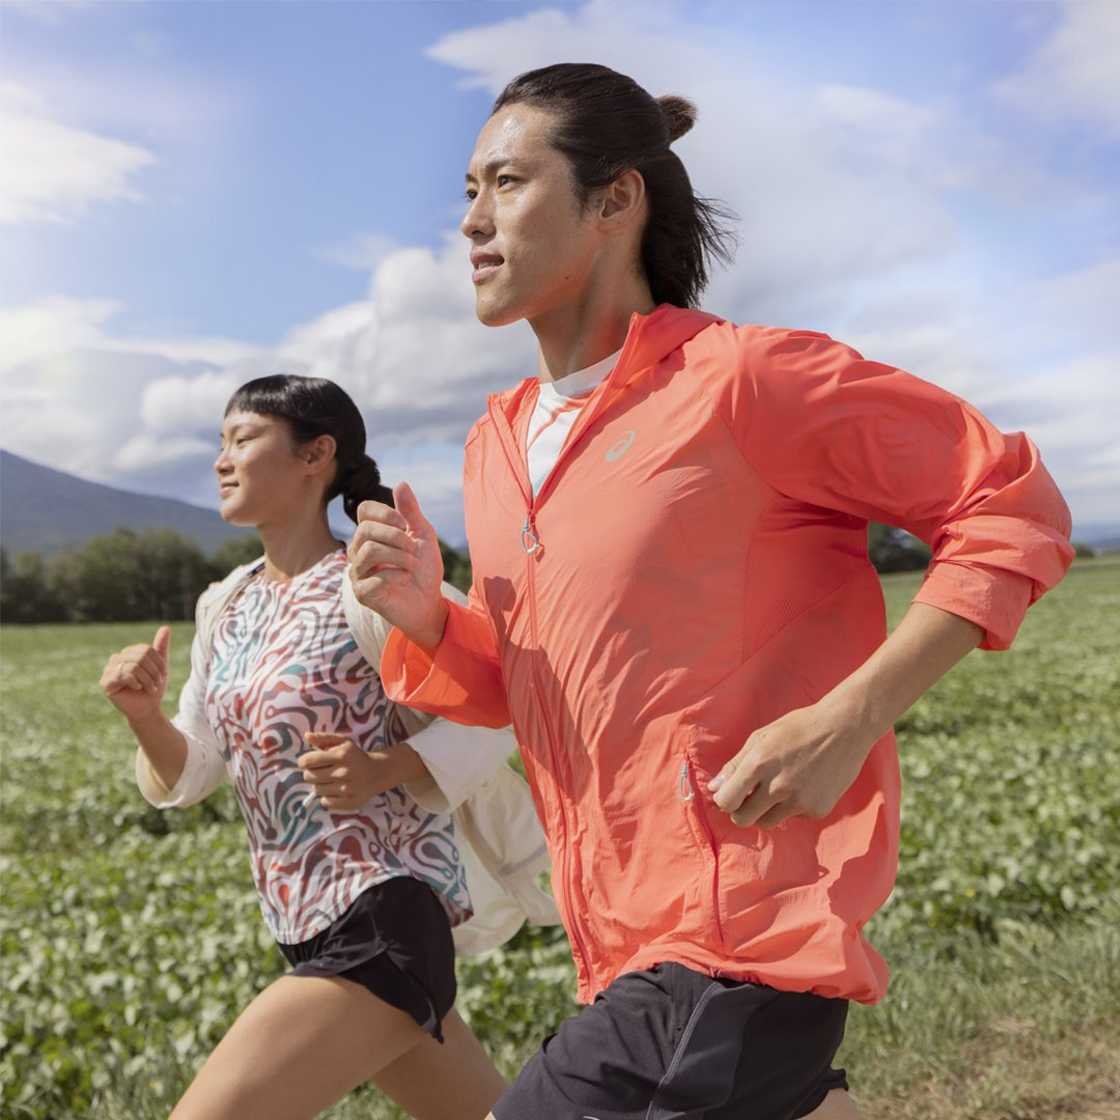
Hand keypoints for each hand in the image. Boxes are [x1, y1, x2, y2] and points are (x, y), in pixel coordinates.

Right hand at [100, 626, 170, 722]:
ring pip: (133, 665)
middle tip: (157, 683)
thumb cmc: (153, 687)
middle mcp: (116, 659)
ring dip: (147, 679)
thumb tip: (166, 627)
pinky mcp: (106, 683)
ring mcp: (109, 670)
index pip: (145, 649)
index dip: (158, 662)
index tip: (163, 675)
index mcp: (128, 653)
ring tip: (150, 688)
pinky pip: (124, 675)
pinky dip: (136, 682)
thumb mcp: (160, 666)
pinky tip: (137, 688)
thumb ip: (161, 647)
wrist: (148, 709)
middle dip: (154, 672)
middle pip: (140, 656)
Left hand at [300, 732, 424, 811]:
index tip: (308, 762)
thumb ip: (324, 738)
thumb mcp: (343, 742)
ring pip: (316, 790)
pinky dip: (327, 797)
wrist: (378, 772)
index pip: (309, 761)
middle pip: (309, 777)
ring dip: (320, 785)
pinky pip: (325, 802)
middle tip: (321, 771)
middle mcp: (344, 772)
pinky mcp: (349, 802)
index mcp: (342, 755)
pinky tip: (335, 790)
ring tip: (330, 780)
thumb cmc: (356, 755)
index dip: (304, 761)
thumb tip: (306, 735)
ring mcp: (346, 789)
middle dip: (311, 773)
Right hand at [348, 481, 447, 649]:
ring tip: (412, 566)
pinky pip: (372, 578)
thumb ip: (410, 512)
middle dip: (395, 537)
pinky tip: (404, 581)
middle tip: (413, 550)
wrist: (429, 602)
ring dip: (399, 557)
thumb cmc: (424, 569)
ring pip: (368, 552)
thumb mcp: (423, 535)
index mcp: (372, 534)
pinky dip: (395, 576)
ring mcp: (357, 572)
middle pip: (364, 530)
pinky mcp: (361, 593)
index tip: (404, 524)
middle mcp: (359, 550)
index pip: (364, 510)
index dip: (384, 513)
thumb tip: (401, 484)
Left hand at [708, 697, 876, 828]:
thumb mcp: (761, 737)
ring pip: (767, 822)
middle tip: (749, 797)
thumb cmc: (799, 727)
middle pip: (743, 819)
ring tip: (777, 789)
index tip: (730, 794)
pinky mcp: (817, 810)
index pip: (726, 801)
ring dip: (765, 811)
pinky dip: (793, 807)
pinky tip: (803, 786)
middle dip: (741, 811)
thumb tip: (714, 789)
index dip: (724, 799)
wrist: (845, 728)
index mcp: (759, 764)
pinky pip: (794, 817)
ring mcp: (799, 801)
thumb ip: (735, 764)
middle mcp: (777, 786)